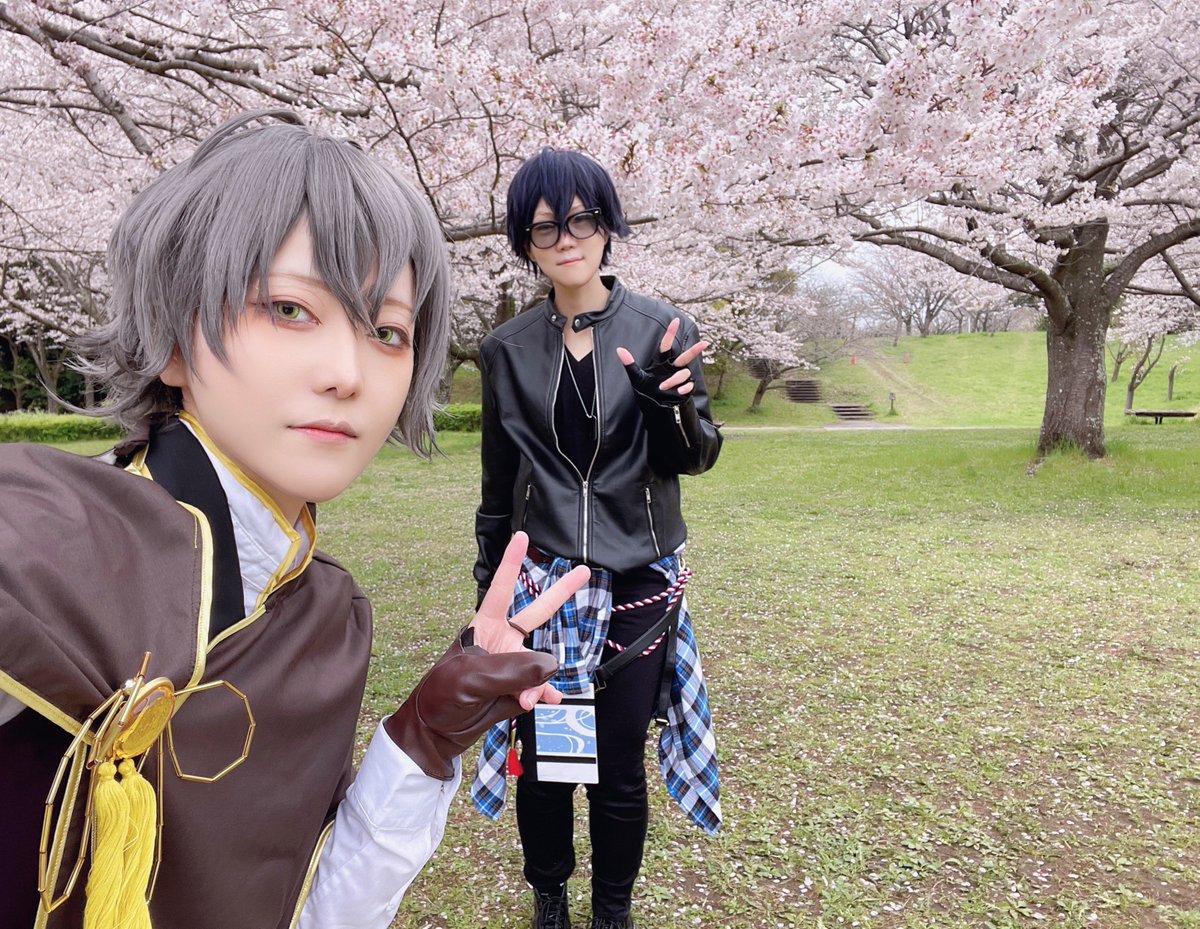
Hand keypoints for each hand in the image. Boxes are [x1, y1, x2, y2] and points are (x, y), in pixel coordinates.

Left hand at [383, 532, 589, 778]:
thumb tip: (550, 666)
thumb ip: (512, 670)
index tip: (521, 537)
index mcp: (485, 627)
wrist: (438, 731)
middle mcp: (503, 640)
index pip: (501, 588)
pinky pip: (542, 686)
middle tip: (584, 570)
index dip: (511, 562)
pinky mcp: (520, 687)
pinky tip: (546, 702)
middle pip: (538, 612)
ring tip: (525, 699)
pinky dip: (545, 694)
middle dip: (561, 593)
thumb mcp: (472, 678)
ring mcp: (514, 664)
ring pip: (543, 662)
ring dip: (540, 680)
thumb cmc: (442, 696)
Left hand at [616, 317, 708, 400]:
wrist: (654, 410)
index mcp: (661, 363)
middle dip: (695, 350)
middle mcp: (673, 369)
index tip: (675, 320)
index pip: (666, 346)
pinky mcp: (685, 389)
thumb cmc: (646, 393)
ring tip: (664, 387)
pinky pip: (690, 384)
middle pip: (685, 356)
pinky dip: (685, 387)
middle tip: (705, 343)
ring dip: (676, 379)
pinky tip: (680, 391)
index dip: (670, 333)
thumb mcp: (636, 378)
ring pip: (685, 372)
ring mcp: (680, 379)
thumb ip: (630, 364)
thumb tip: (619, 349)